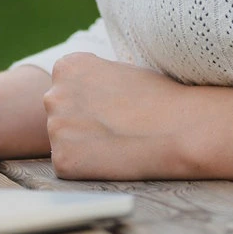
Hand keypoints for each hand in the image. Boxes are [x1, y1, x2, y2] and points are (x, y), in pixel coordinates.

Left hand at [41, 52, 201, 180]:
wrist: (179, 127)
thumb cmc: (157, 96)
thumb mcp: (117, 70)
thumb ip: (91, 79)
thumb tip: (80, 94)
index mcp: (66, 67)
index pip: (66, 85)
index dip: (92, 98)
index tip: (114, 104)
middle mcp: (53, 95)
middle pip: (61, 113)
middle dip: (82, 121)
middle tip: (116, 126)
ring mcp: (55, 129)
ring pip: (64, 140)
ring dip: (83, 144)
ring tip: (117, 141)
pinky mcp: (63, 161)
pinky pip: (69, 166)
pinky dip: (87, 167)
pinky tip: (113, 158)